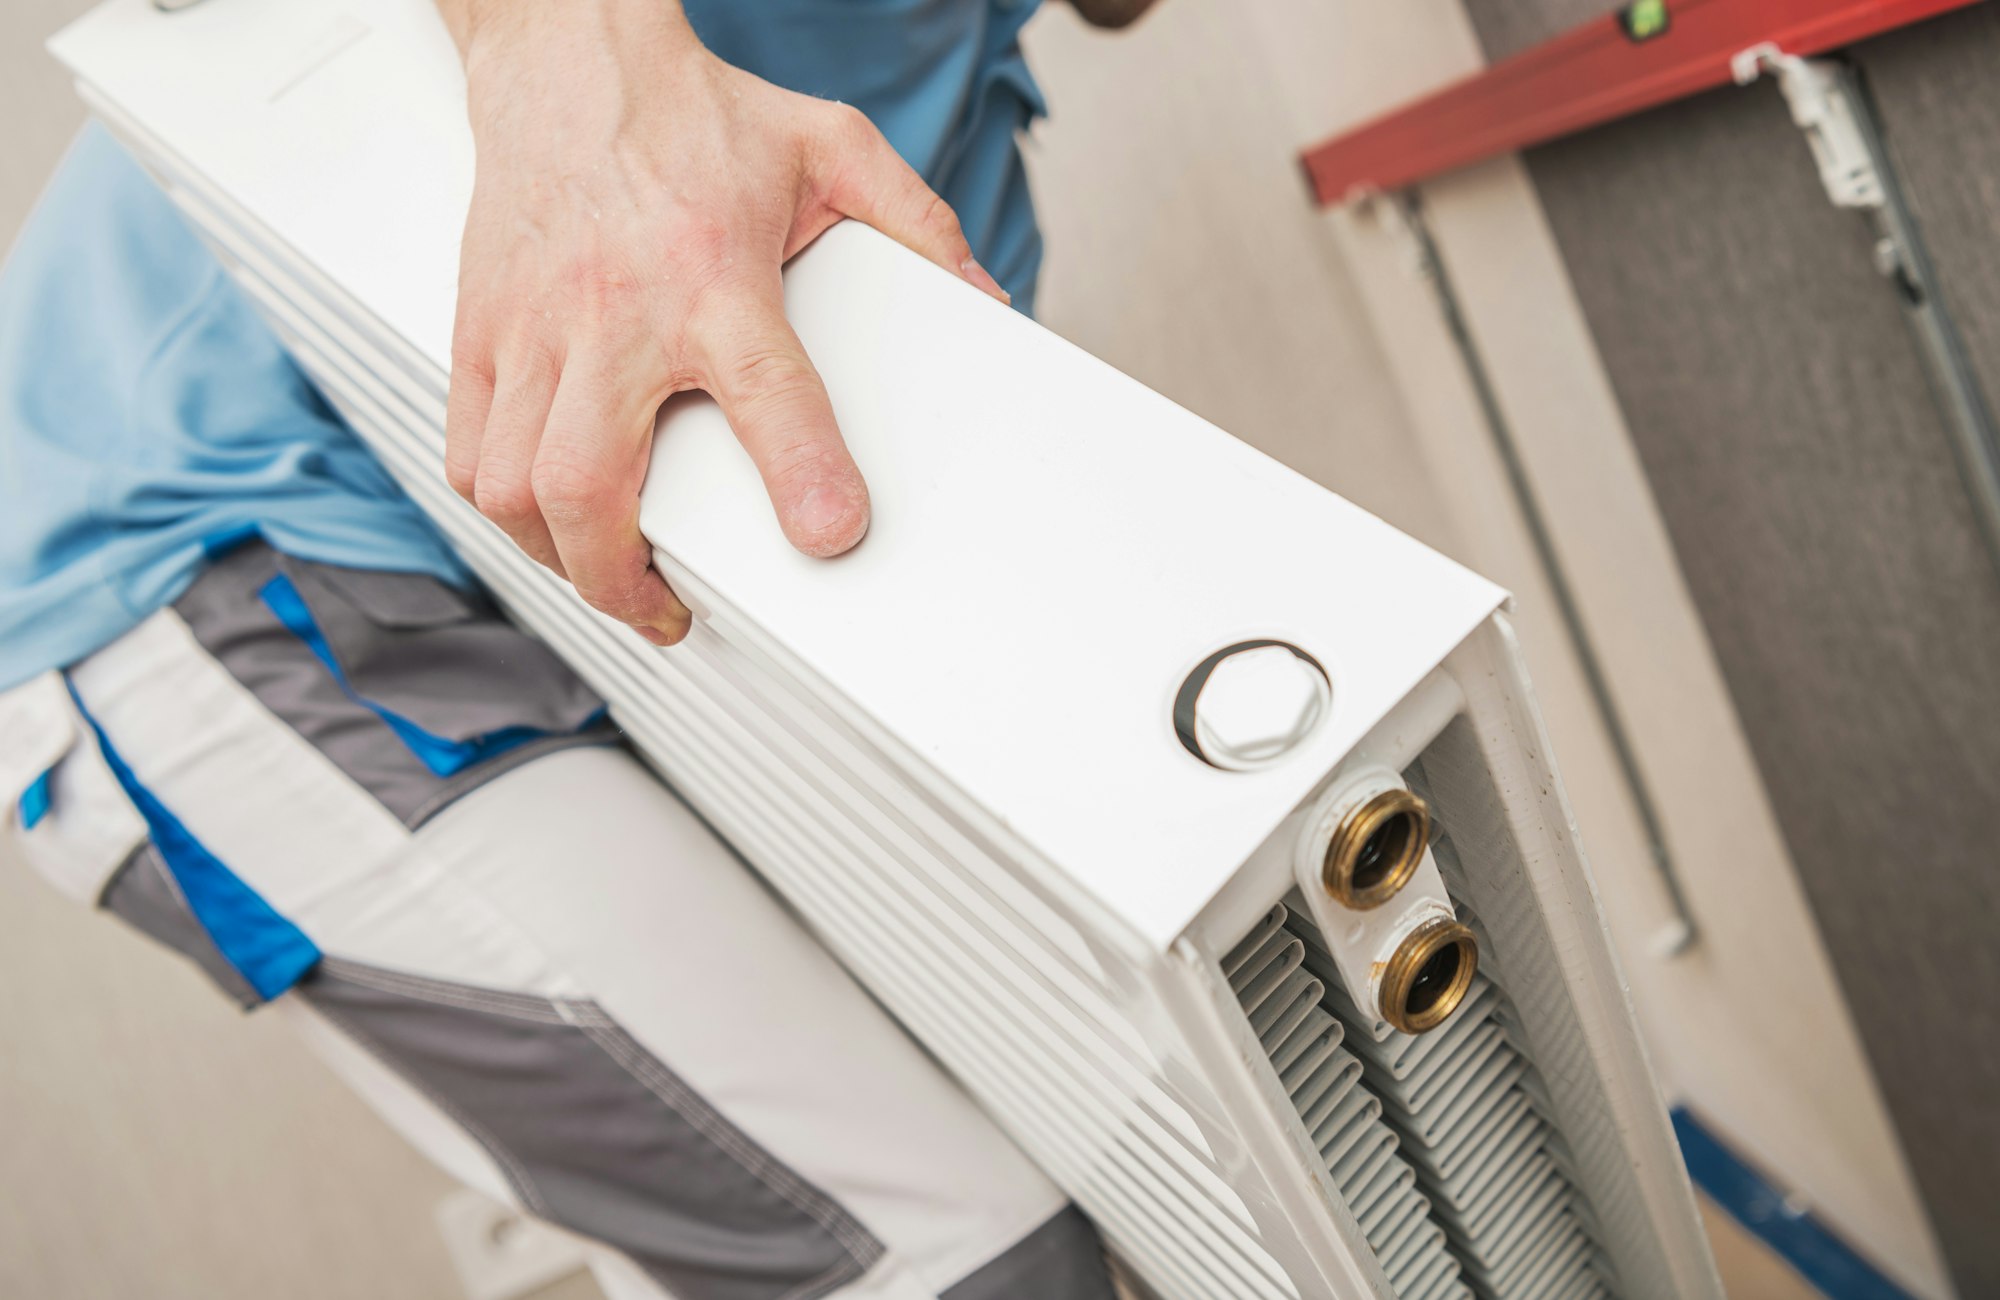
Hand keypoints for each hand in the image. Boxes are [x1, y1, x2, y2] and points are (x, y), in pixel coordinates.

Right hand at [436, 0, 1008, 644]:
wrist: (568, 52)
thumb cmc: (691, 113)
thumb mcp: (831, 146)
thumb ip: (915, 227)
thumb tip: (984, 301)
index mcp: (712, 272)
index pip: (764, 390)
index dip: (799, 472)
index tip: (828, 535)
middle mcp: (612, 310)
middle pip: (589, 483)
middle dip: (624, 579)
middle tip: (669, 611)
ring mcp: (533, 324)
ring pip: (514, 484)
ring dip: (560, 557)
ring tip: (611, 577)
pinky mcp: (480, 326)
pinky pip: (466, 446)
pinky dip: (499, 506)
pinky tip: (544, 519)